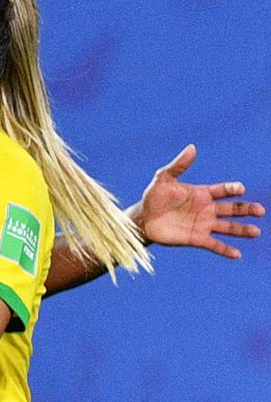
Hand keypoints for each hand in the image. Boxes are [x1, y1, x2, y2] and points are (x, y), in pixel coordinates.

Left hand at [132, 144, 263, 257]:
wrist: (143, 218)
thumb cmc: (153, 197)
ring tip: (256, 232)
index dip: (232, 189)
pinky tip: (236, 254)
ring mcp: (203, 224)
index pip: (223, 191)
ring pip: (228, 227)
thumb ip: (179, 165)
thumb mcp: (163, 178)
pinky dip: (225, 250)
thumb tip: (192, 147)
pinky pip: (214, 245)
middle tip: (260, 211)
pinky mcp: (196, 239)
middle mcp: (206, 209)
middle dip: (246, 209)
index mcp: (202, 194)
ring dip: (242, 230)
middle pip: (232, 209)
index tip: (240, 189)